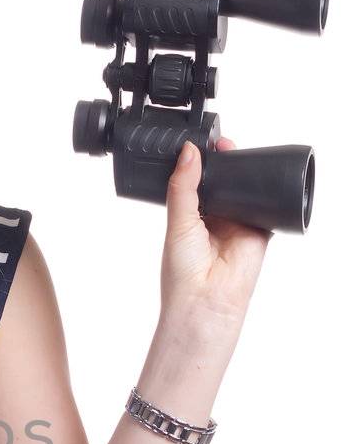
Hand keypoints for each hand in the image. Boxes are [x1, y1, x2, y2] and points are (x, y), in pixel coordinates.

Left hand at [161, 136, 273, 332]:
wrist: (205, 299)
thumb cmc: (182, 272)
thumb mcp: (177, 221)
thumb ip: (183, 187)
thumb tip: (189, 153)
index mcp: (190, 216)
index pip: (198, 182)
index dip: (200, 163)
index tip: (198, 144)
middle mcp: (215, 218)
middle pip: (224, 182)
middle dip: (225, 164)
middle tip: (222, 144)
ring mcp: (238, 223)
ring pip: (245, 190)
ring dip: (244, 174)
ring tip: (237, 153)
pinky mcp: (260, 230)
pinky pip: (266, 205)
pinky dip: (266, 192)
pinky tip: (262, 177)